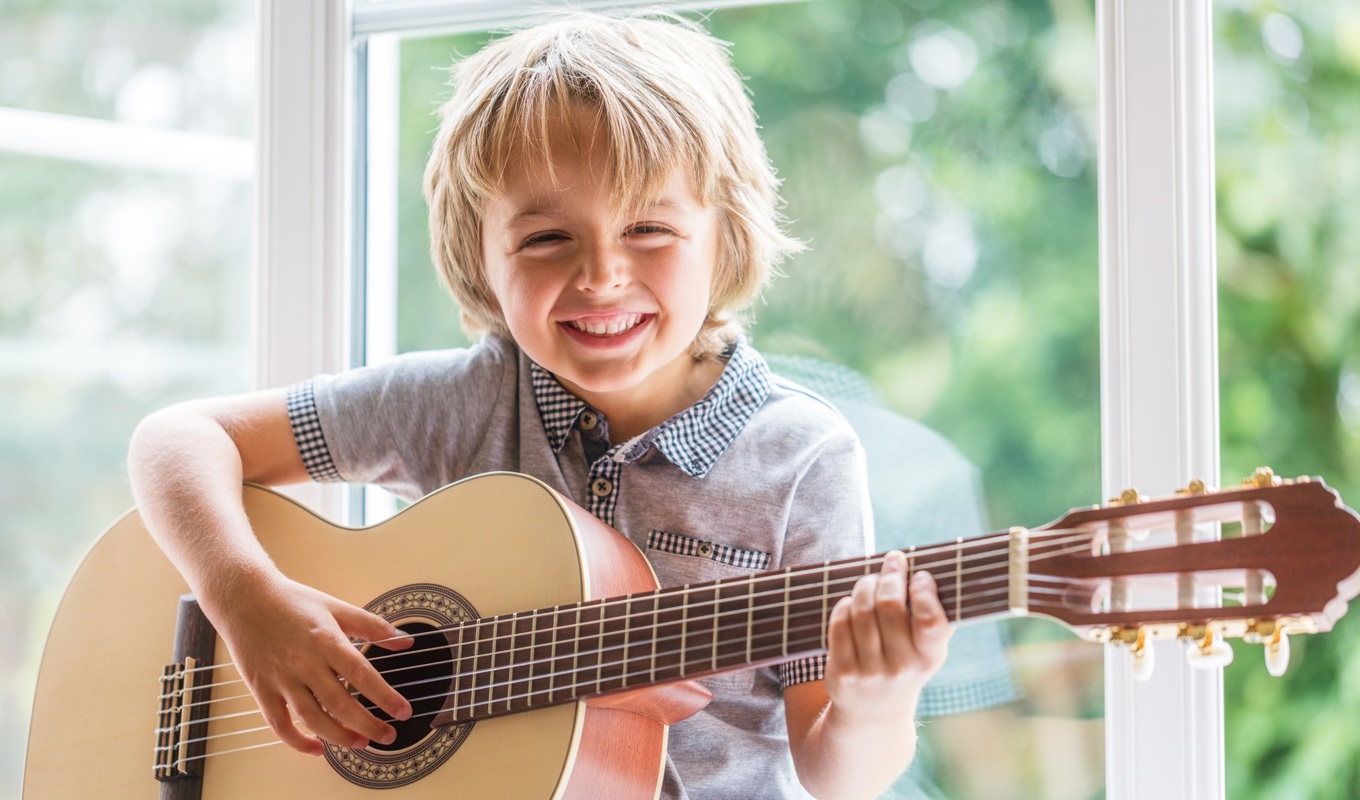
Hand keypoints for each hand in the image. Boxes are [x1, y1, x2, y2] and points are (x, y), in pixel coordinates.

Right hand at [210, 574, 414, 754]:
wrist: (244, 598)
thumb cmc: (293, 601)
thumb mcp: (336, 607)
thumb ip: (372, 626)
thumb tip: (405, 641)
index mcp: (326, 641)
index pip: (362, 675)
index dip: (385, 697)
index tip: (403, 712)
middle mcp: (304, 663)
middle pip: (340, 704)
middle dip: (368, 725)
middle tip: (388, 737)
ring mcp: (281, 679)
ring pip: (312, 718)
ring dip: (339, 736)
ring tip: (360, 744)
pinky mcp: (261, 689)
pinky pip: (279, 724)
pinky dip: (297, 741)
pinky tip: (317, 749)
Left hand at [824, 550, 950, 722]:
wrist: (873, 715)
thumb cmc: (905, 666)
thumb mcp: (927, 652)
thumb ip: (935, 619)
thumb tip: (936, 574)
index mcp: (929, 659)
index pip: (928, 619)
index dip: (923, 590)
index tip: (920, 576)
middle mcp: (901, 667)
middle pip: (889, 604)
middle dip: (890, 575)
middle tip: (893, 561)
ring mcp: (869, 672)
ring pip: (861, 609)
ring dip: (865, 585)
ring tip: (871, 581)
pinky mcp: (842, 673)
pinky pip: (840, 623)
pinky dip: (844, 604)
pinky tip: (852, 602)